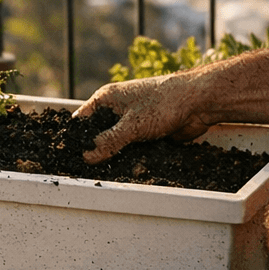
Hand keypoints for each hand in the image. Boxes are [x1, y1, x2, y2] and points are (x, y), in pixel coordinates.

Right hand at [73, 73, 214, 162]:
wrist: (198, 102)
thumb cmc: (163, 103)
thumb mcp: (131, 126)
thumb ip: (108, 142)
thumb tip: (85, 157)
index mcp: (106, 99)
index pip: (81, 120)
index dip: (75, 138)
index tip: (70, 157)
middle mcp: (116, 108)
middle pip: (97, 133)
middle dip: (95, 150)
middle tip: (88, 169)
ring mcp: (131, 119)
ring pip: (115, 142)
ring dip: (114, 155)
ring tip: (108, 170)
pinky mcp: (145, 130)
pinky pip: (131, 146)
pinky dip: (130, 156)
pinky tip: (128, 167)